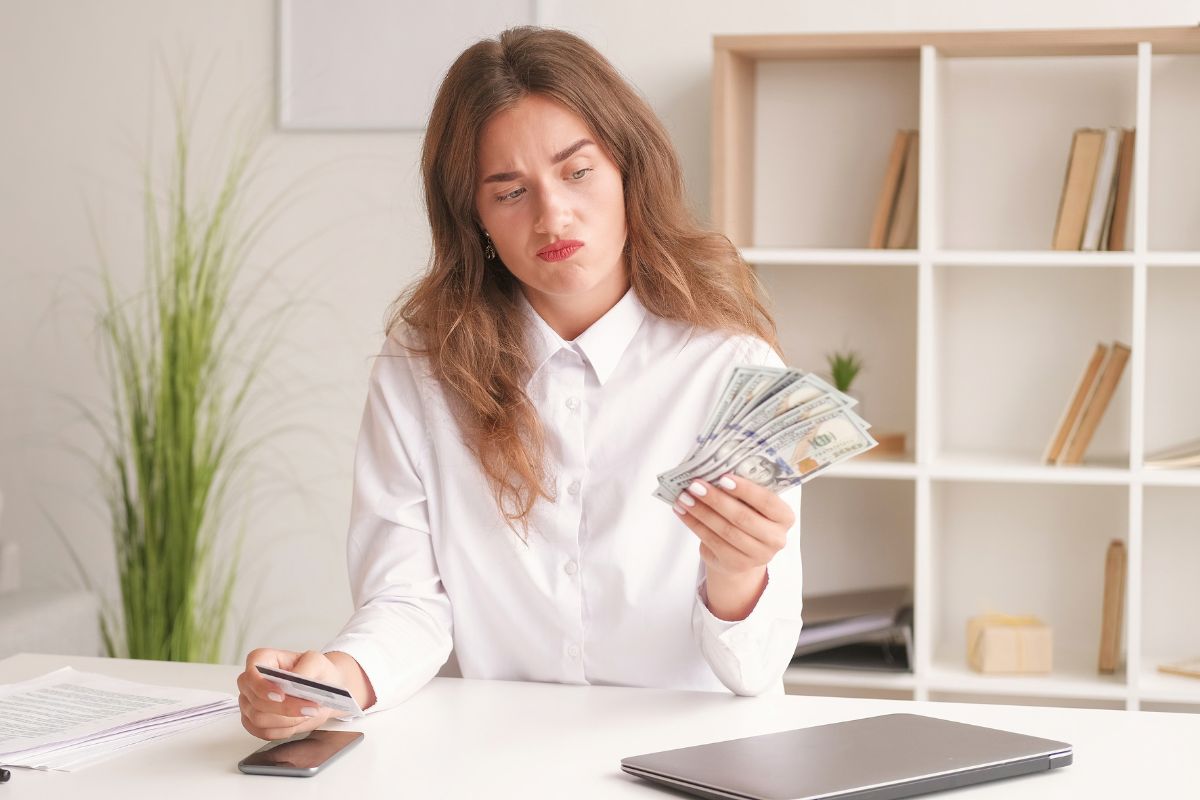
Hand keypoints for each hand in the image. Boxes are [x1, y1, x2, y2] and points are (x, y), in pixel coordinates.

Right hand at [236, 648, 342, 740]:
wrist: (321, 693)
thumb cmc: (316, 673)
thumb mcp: (317, 662)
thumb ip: (306, 668)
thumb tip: (295, 679)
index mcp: (261, 660)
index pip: (250, 674)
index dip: (261, 687)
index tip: (281, 696)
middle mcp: (250, 682)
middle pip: (256, 702)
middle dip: (285, 708)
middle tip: (309, 708)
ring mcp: (249, 703)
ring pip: (259, 720)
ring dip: (287, 720)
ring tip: (306, 713)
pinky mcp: (253, 722)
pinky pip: (263, 732)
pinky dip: (283, 730)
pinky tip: (297, 721)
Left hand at [673, 474, 794, 577]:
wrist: (741, 552)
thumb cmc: (748, 517)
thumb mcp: (752, 504)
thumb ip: (742, 491)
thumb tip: (714, 471)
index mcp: (785, 517)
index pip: (767, 501)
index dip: (745, 490)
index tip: (723, 477)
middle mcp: (776, 538)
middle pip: (743, 517)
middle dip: (716, 500)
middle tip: (696, 485)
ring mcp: (757, 555)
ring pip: (725, 530)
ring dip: (701, 512)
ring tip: (684, 497)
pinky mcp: (736, 564)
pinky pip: (712, 541)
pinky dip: (694, 524)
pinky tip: (682, 511)